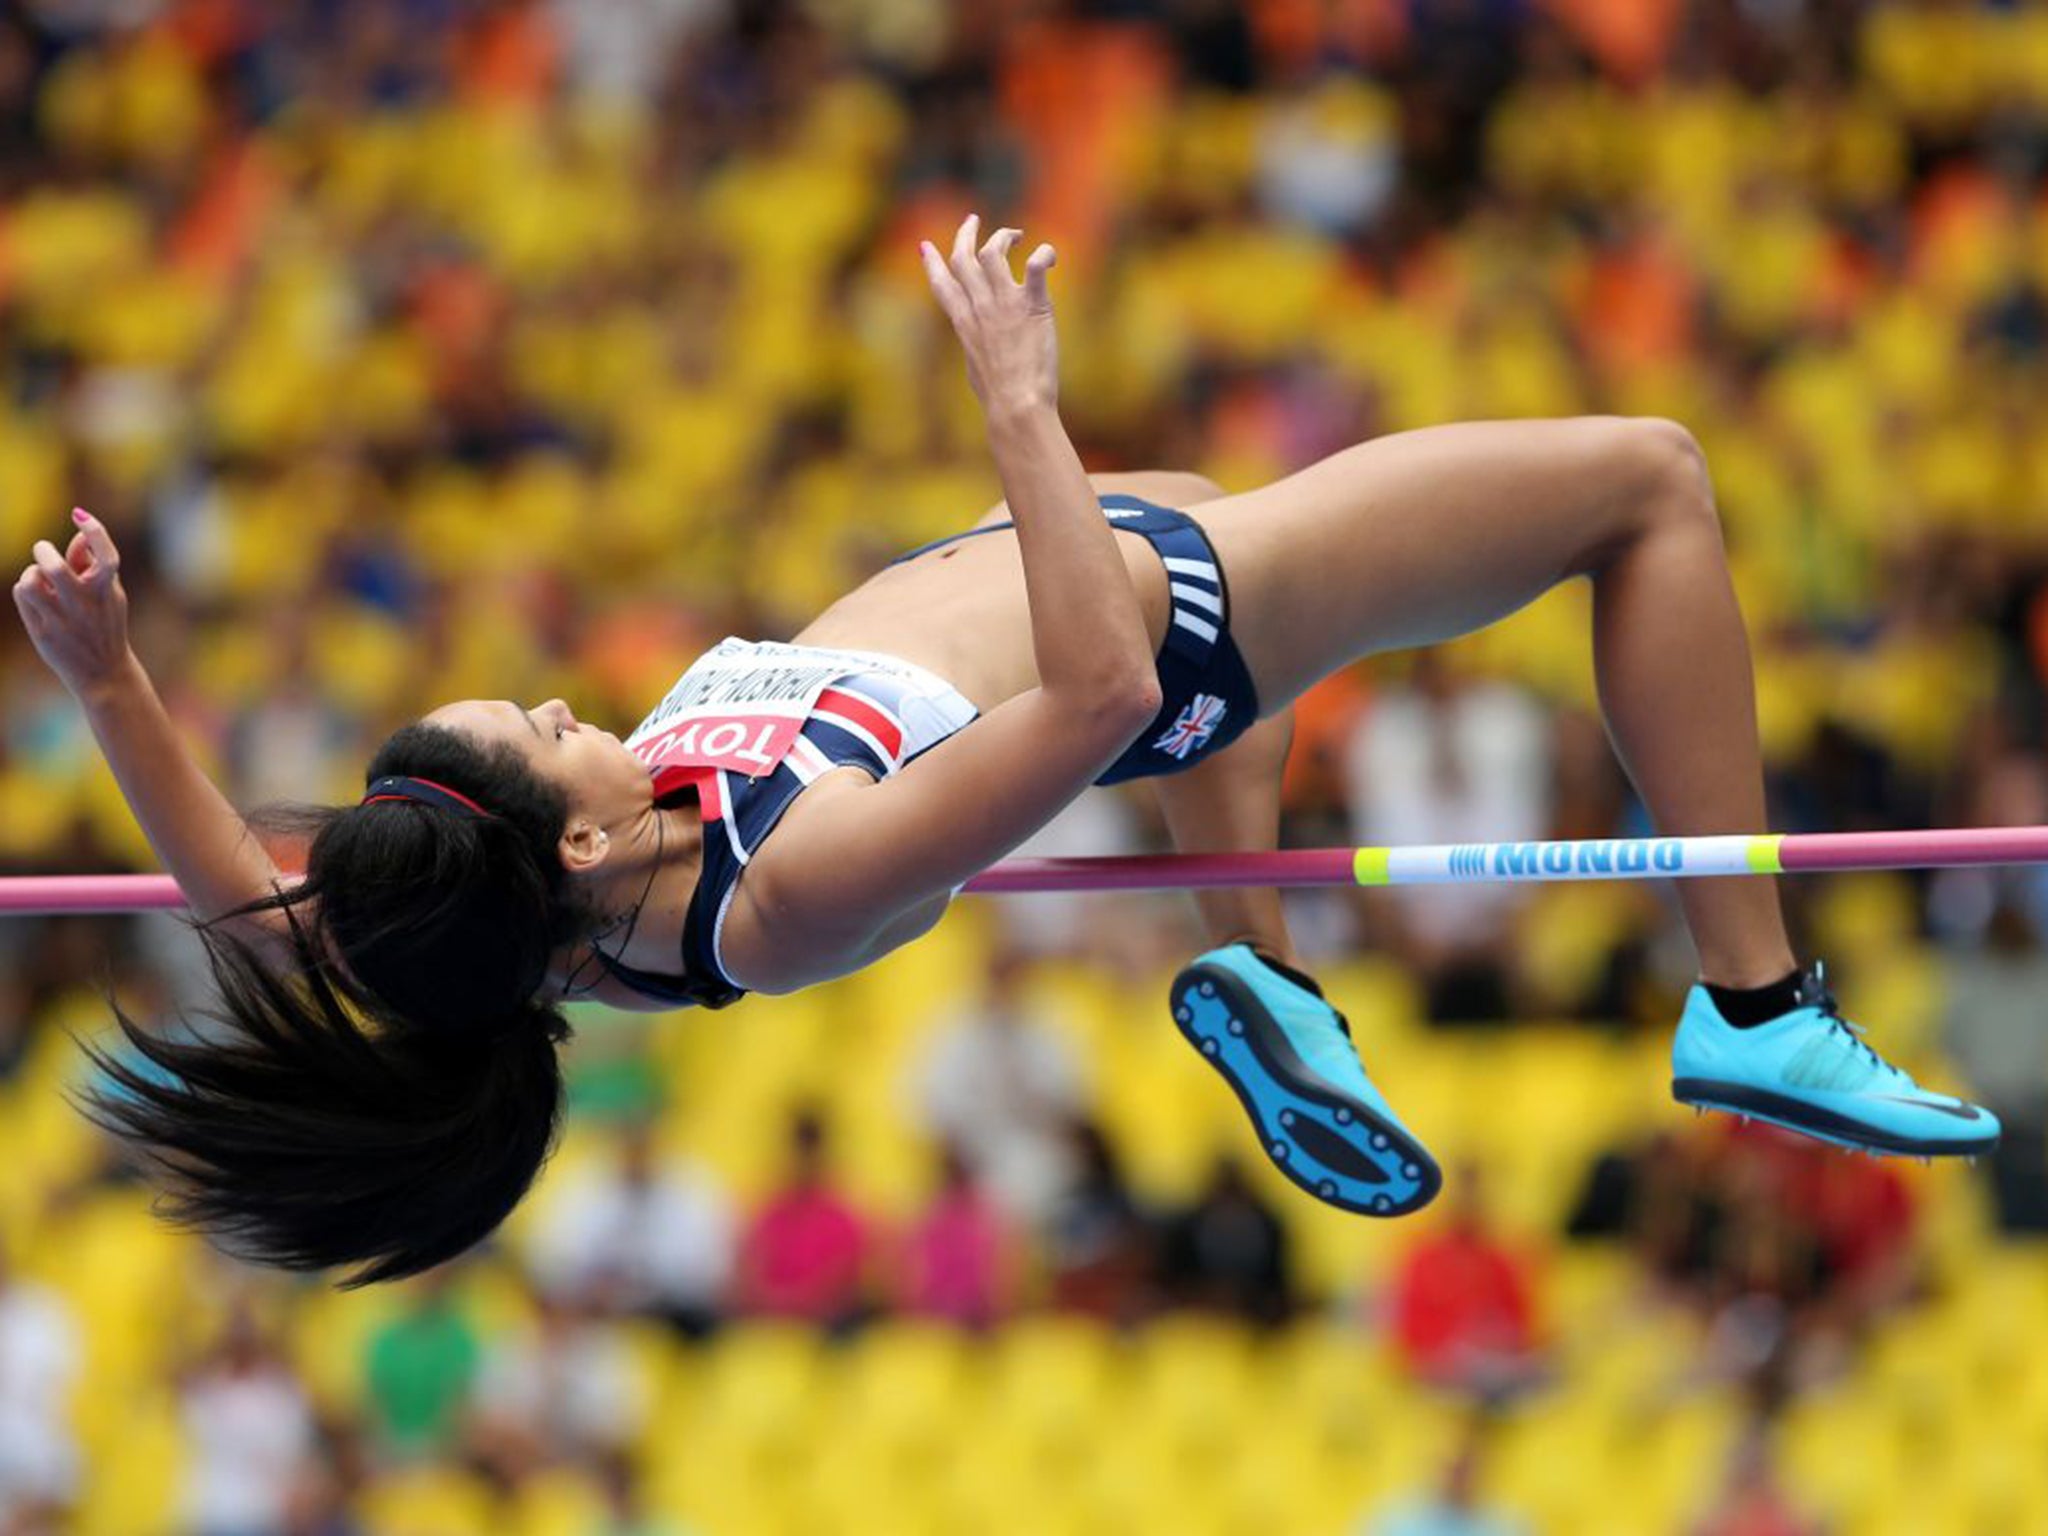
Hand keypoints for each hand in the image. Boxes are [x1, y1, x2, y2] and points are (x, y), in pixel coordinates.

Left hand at [14, 508, 134, 701]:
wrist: (103, 674)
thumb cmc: (105, 626)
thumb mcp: (109, 596)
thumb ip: (94, 566)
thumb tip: (79, 536)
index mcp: (107, 592)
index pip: (106, 556)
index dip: (94, 530)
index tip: (79, 514)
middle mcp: (85, 605)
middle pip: (55, 567)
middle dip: (44, 552)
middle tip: (44, 552)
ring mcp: (62, 619)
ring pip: (31, 580)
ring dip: (32, 571)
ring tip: (38, 576)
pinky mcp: (43, 632)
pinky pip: (22, 594)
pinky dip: (25, 588)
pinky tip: (34, 596)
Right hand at [920, 213, 1058, 416]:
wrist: (1016, 404)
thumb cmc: (998, 397)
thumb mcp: (974, 368)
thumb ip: (974, 346)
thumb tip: (974, 347)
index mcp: (963, 323)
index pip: (942, 284)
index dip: (932, 262)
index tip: (926, 246)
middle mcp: (980, 307)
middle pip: (963, 257)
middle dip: (966, 234)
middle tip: (974, 220)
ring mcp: (1004, 304)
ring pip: (993, 251)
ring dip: (1003, 236)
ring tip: (1018, 236)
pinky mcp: (1032, 305)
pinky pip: (1035, 266)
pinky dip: (1044, 253)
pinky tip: (1049, 255)